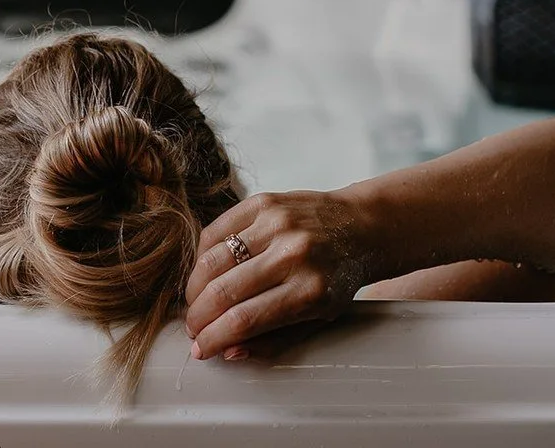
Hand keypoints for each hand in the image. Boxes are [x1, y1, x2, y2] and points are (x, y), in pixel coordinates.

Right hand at [184, 189, 380, 360]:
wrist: (362, 226)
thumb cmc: (339, 276)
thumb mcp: (318, 317)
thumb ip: (274, 340)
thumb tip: (229, 351)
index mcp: (310, 290)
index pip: (245, 320)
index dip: (214, 338)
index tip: (200, 349)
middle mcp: (292, 254)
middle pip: (223, 292)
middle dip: (198, 317)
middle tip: (193, 328)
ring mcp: (276, 224)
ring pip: (212, 260)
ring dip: (194, 288)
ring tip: (195, 302)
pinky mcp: (264, 202)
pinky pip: (216, 230)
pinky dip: (203, 255)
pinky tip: (206, 272)